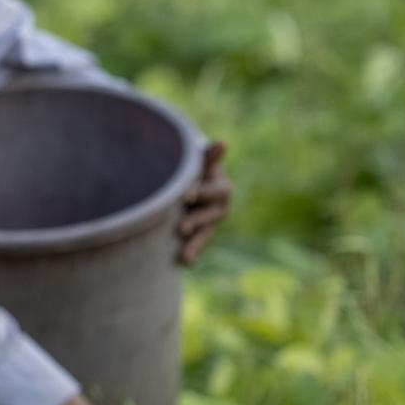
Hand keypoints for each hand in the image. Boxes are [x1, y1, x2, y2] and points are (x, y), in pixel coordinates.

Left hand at [178, 140, 231, 265]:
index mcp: (220, 186)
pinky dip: (193, 252)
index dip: (202, 192)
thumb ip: (208, 156)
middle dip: (197, 220)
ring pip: (205, 233)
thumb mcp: (200, 161)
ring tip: (184, 255)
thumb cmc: (195, 168)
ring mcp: (210, 220)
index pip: (215, 190)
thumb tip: (222, 142)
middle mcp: (219, 205)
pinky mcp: (201, 232)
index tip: (186, 195)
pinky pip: (198, 243)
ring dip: (195, 243)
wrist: (190, 180)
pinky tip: (186, 263)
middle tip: (181, 227)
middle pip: (212, 215)